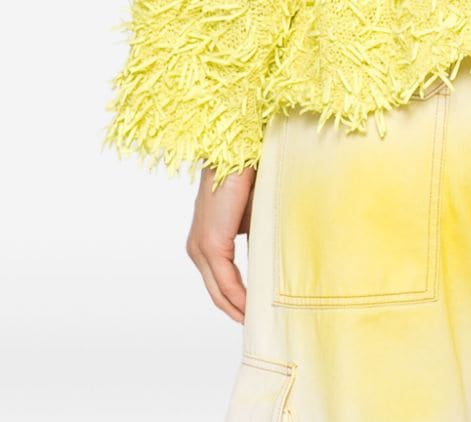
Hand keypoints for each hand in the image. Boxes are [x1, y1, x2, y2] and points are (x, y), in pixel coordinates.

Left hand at [186, 165, 255, 321]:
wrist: (237, 150)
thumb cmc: (247, 175)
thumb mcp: (251, 215)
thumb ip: (254, 239)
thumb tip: (269, 262)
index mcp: (205, 240)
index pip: (219, 280)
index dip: (236, 299)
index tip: (255, 312)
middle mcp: (196, 248)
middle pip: (217, 292)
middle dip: (237, 311)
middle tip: (258, 326)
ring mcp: (200, 247)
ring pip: (220, 291)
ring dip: (239, 308)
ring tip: (260, 322)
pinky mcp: (211, 244)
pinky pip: (227, 282)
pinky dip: (241, 298)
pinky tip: (254, 308)